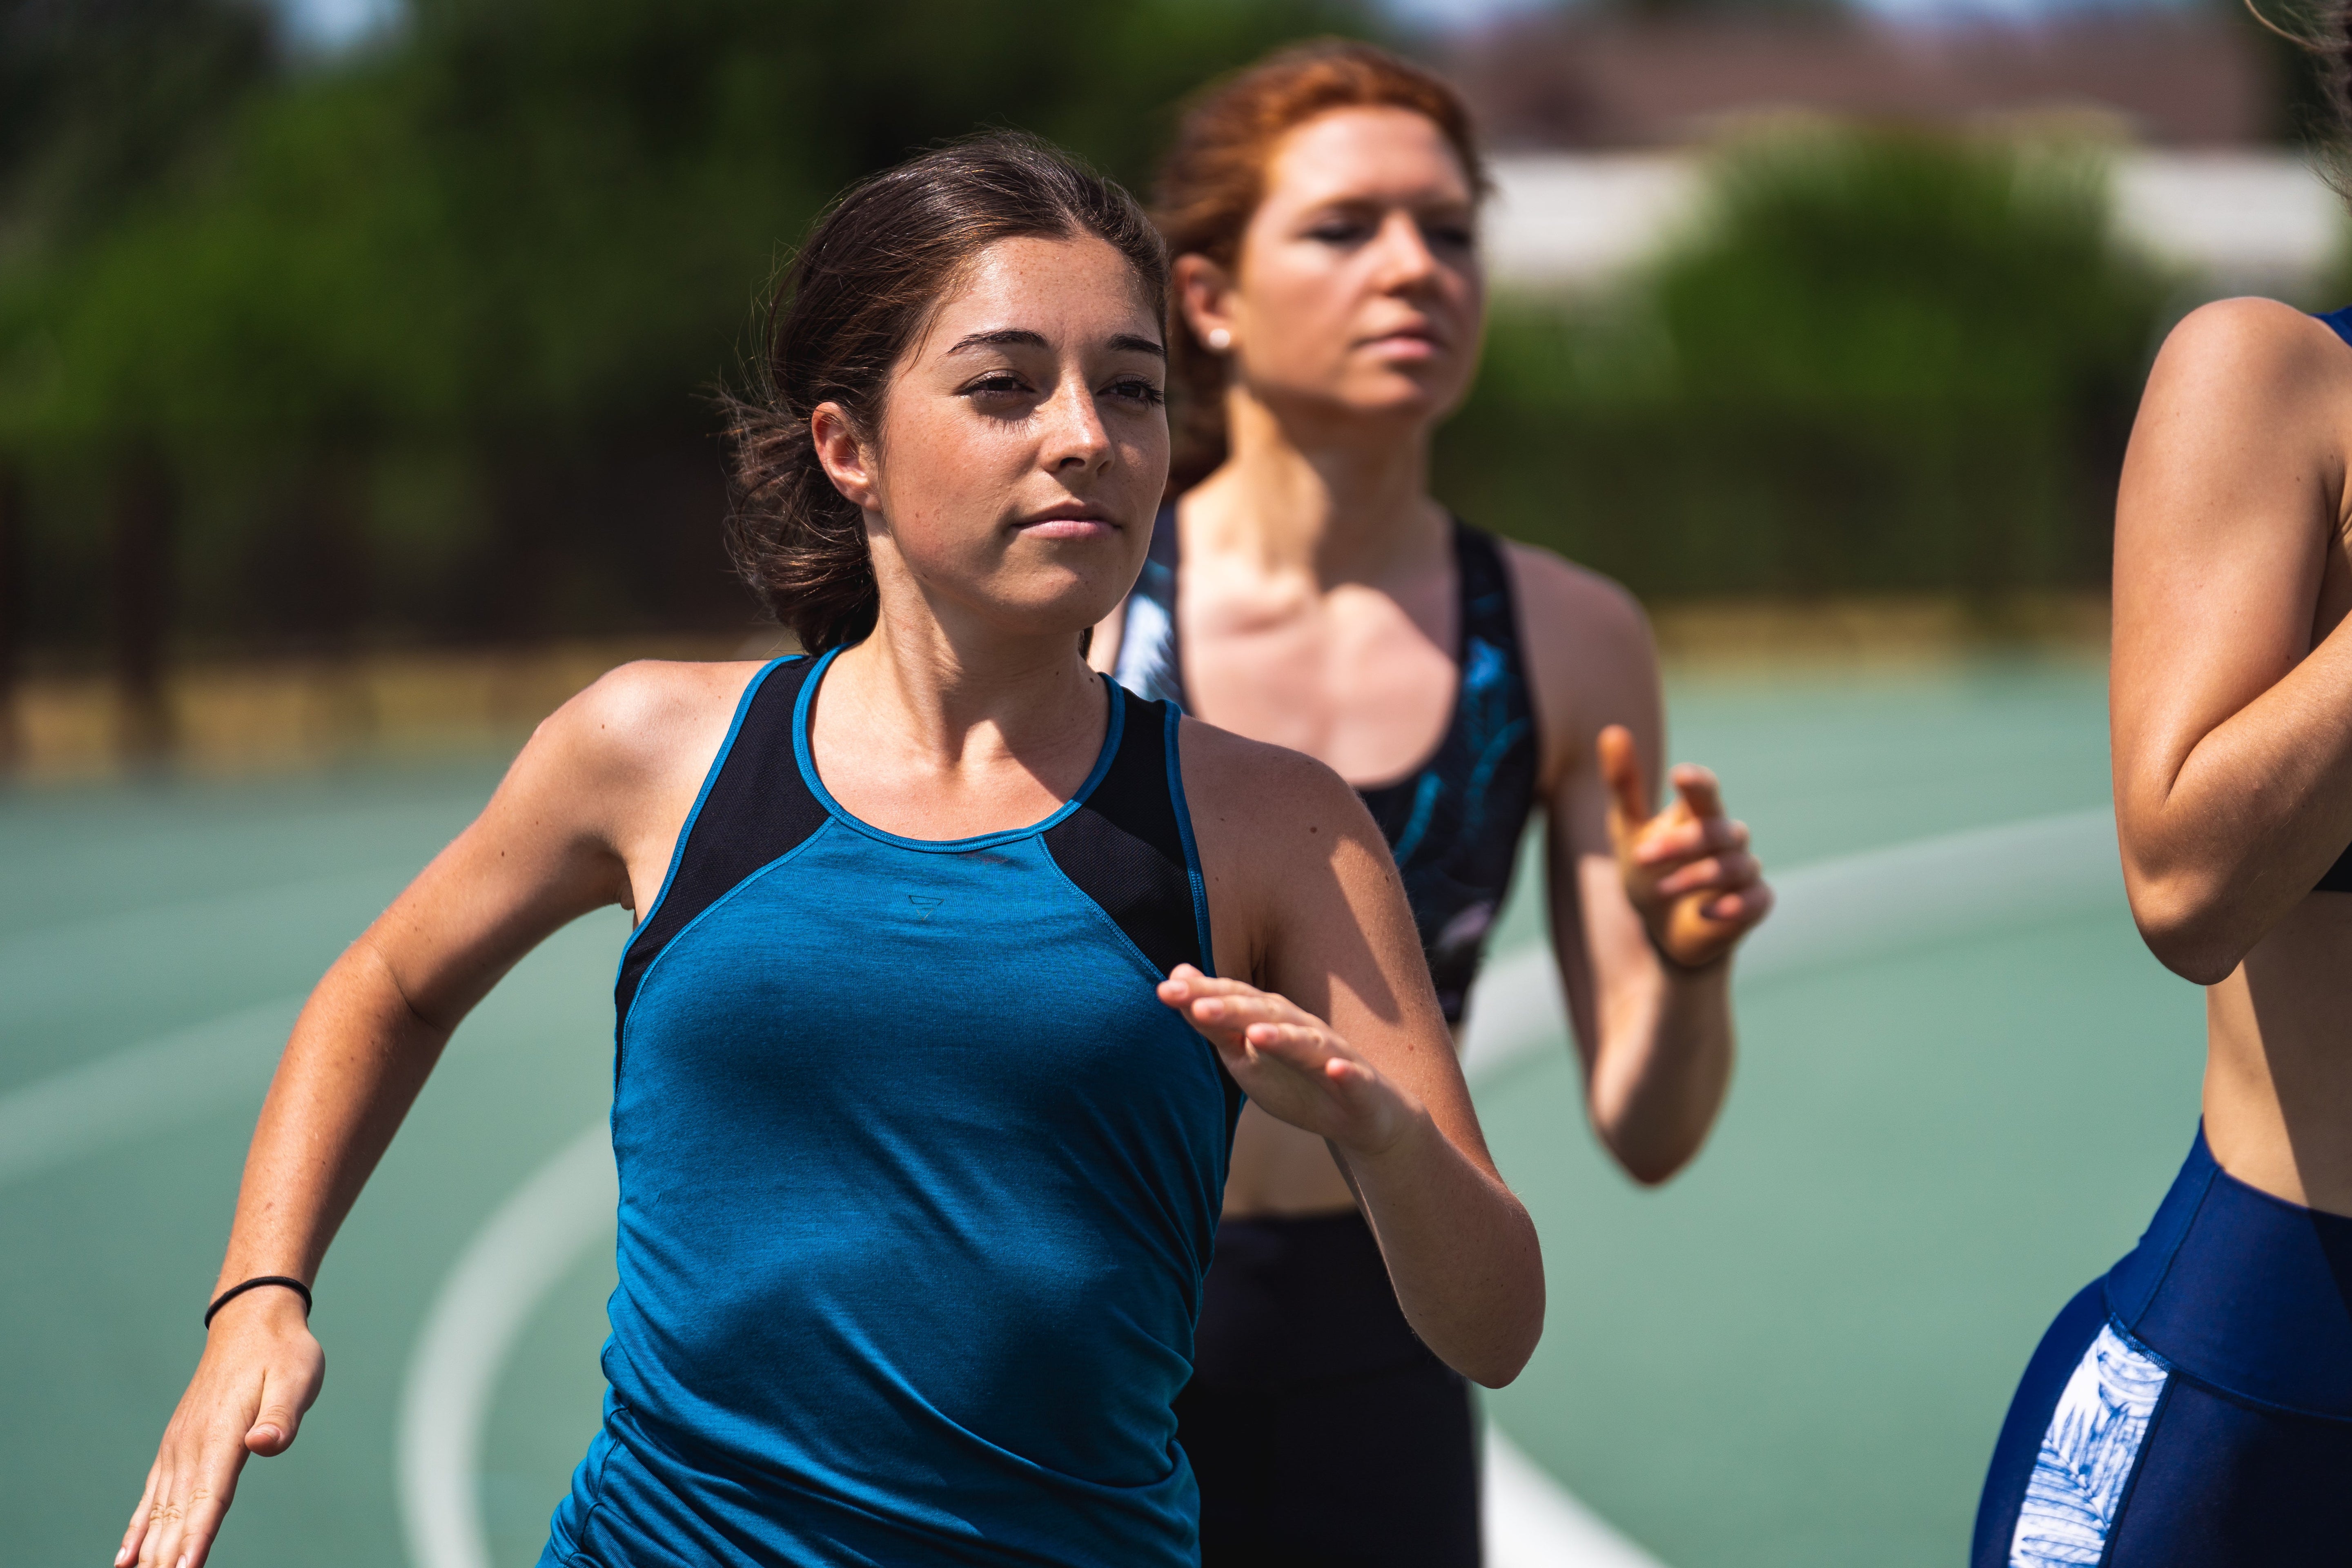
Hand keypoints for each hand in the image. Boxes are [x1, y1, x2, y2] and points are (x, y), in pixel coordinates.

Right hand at [119, 1289, 322, 1567]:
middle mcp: (192, 1447)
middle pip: (178, 1516)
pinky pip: (153, 1498)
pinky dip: (138, 1530)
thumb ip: (281, 1417)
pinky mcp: (176, 1448)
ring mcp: (179, 1448)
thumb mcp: (296, 1379)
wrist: (252, 1321)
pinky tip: (127, 1559)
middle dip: (167, 1559)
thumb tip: (264, 1443)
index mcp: (221, 1435)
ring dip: (150, 1553)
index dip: (196, 1539)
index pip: (209, 1499)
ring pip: (160, 1513)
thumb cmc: (283, 1354)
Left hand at [1156, 966, 1424, 1156]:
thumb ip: (1213, 1021)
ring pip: (1306, 1042)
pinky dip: (1344, 1071)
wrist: (1362, 1114)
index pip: (1234, 1002)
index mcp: (1271, 1021)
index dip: (1202, 996)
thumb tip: (1174, 979)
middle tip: (1196, 1004)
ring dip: (1283, 1036)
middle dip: (1231, 1008)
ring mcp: (1331, 1054)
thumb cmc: (1296, 1079)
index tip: (1165, 989)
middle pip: (1264, 1015)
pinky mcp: (1358, 1084)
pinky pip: (1351, 1076)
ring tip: (1255, 1034)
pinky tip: (1335, 1068)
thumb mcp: (1246, 1054)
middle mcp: (1300, 1029)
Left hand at [1600, 724, 1771, 970]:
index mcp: (1698, 815)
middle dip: (1683, 843)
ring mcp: (1743, 872)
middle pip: (1718, 830)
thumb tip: (1613, 730)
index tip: (1680, 776)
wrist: (1662, 928)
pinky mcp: (1753, 905)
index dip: (1697, 784)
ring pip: (1735, 865)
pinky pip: (1756, 900)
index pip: (1705, 792)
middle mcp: (1726, 839)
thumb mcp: (1628, 830)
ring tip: (1661, 888)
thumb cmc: (1648, 870)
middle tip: (1642, 856)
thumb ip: (1624, 786)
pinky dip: (1733, 905)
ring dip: (1697, 876)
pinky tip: (1706, 911)